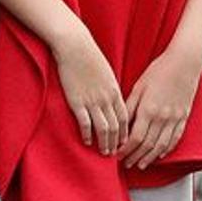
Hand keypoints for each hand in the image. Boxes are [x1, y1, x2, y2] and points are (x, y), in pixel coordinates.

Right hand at [54, 24, 127, 155]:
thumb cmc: (90, 56)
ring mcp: (92, 101)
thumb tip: (113, 99)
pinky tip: (87, 141)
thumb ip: (111, 88)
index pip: (125, 118)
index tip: (125, 143)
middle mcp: (106, 99)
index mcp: (115, 91)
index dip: (126, 133)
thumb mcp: (107, 73)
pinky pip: (85, 123)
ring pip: (103, 128)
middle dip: (117, 142)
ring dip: (104, 142)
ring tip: (103, 152)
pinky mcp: (77, 101)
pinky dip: (87, 134)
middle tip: (116, 153)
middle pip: (116, 126)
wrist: (75, 46)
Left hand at [120, 41, 201, 169]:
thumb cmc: (158, 71)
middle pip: (147, 146)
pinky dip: (166, 150)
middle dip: (134, 157)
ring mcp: (175, 119)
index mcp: (148, 110)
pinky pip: (175, 139)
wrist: (184, 62)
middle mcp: (162, 118)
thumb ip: (129, 106)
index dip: (125, 150)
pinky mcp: (184, 117)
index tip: (117, 155)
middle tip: (125, 164)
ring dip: (149, 158)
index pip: (134, 138)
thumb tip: (119, 125)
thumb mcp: (139, 87)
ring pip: (161, 146)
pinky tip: (159, 155)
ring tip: (140, 165)